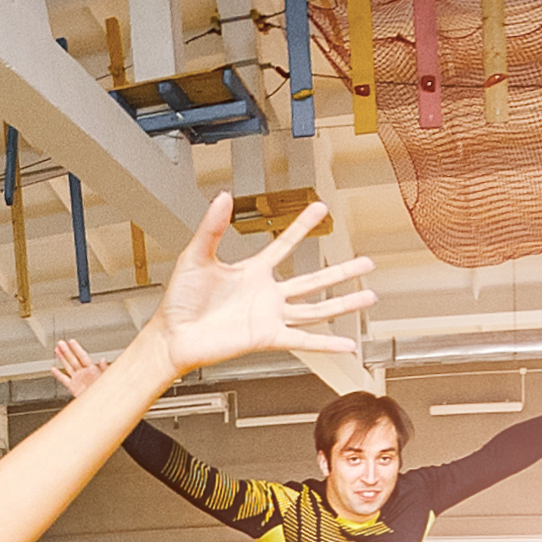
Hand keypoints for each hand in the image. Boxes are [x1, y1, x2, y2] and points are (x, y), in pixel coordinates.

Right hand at [49, 339, 106, 399]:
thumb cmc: (106, 391)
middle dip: (66, 351)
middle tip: (60, 343)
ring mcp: (77, 379)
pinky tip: (54, 369)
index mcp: (92, 370)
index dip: (77, 349)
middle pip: (73, 359)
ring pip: (68, 366)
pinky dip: (58, 375)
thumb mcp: (107, 378)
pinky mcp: (73, 387)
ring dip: (62, 358)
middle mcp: (84, 373)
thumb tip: (103, 360)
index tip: (71, 342)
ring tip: (57, 350)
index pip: (82, 356)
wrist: (101, 404)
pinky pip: (64, 380)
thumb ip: (105, 369)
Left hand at [149, 195, 374, 373]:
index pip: (285, 245)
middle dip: (342, 271)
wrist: (172, 336)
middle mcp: (266, 295)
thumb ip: (212, 227)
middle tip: (366, 262)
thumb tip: (222, 197)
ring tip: (369, 295)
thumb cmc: (179, 301)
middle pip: (314, 280)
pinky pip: (302, 340)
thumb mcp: (196, 256)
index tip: (321, 209)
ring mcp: (269, 317)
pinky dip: (326, 344)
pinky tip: (347, 344)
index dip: (303, 227)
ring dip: (343, 303)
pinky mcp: (266, 338)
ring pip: (316, 309)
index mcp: (252, 272)